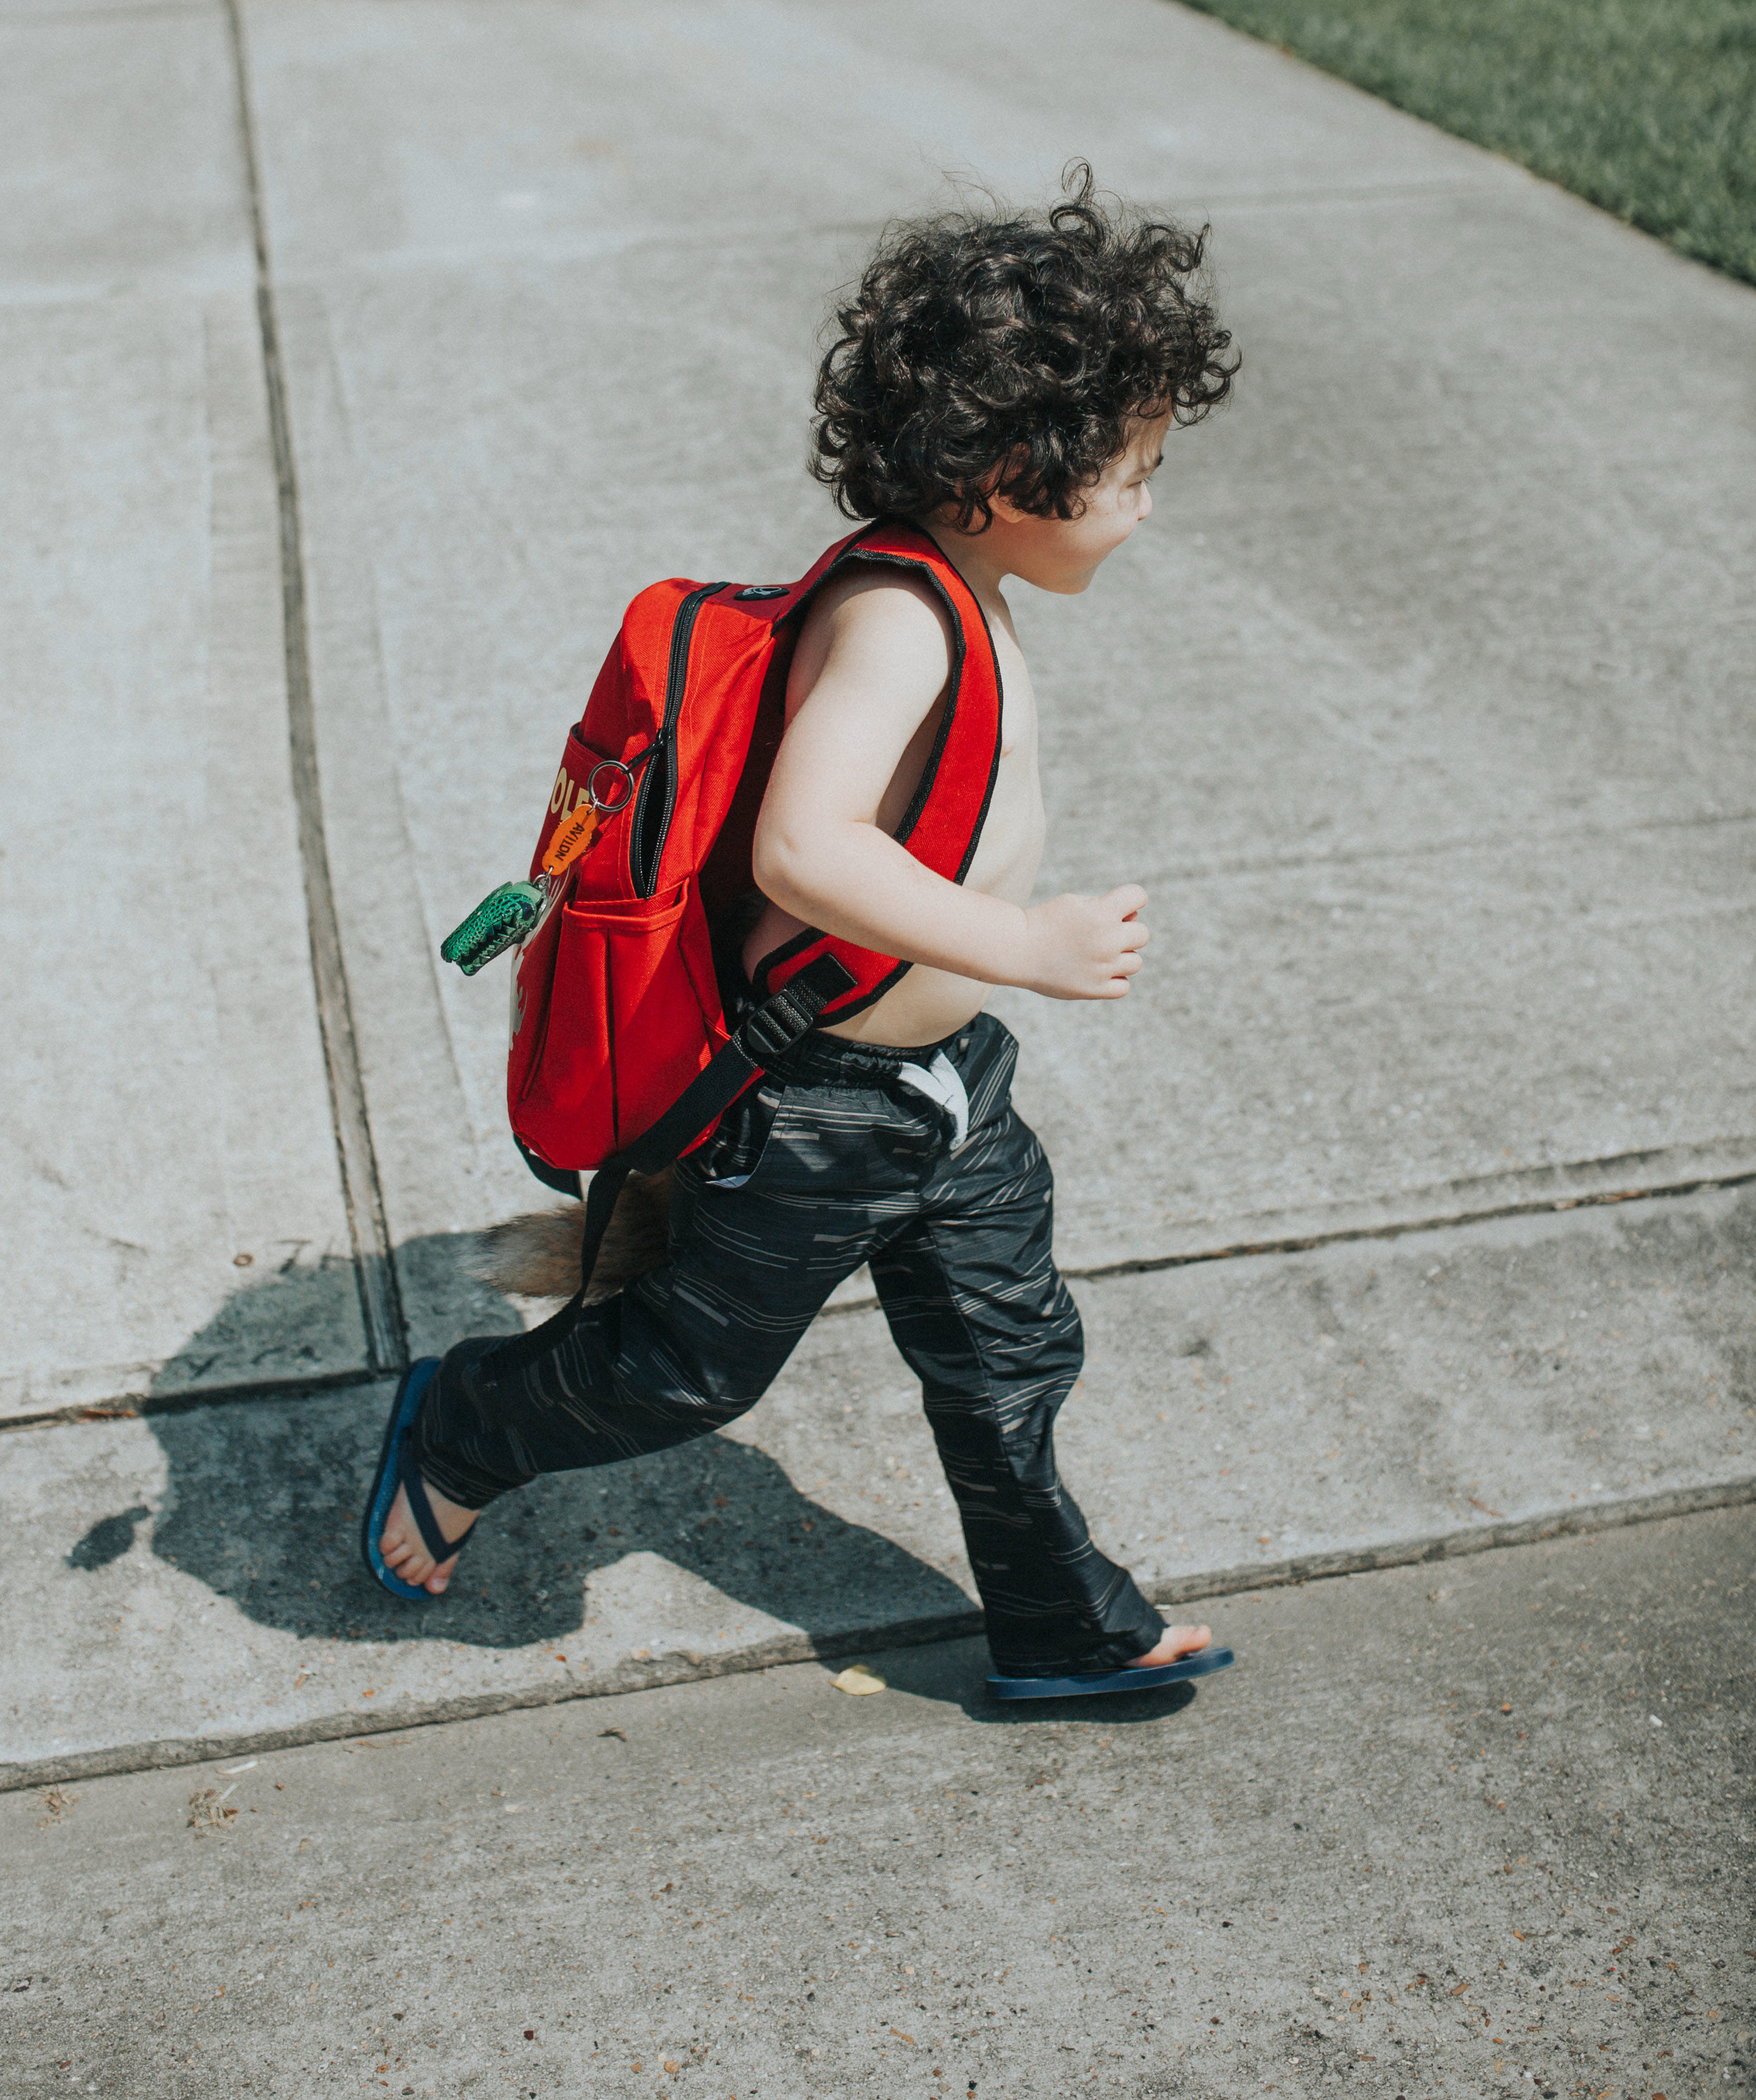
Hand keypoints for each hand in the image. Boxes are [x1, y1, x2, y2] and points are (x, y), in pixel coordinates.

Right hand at [1016, 885, 1148, 999]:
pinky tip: (1097, 973)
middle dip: (1125, 932)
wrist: (1016, 950)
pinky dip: (1115, 980)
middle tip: (1101, 935)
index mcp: (1101, 912)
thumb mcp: (1075, 903)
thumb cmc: (1046, 922)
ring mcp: (1102, 967)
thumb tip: (1134, 919)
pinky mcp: (1094, 989)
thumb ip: (1107, 908)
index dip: (1132, 899)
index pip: (1139, 896)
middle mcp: (1106, 940)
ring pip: (1136, 962)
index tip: (1118, 906)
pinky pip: (1124, 986)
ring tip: (1097, 955)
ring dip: (1122, 957)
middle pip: (1142, 934)